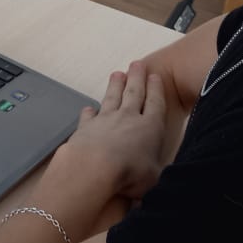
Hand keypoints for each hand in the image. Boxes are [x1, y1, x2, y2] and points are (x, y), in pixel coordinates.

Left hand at [62, 61, 167, 202]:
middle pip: (134, 92)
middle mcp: (128, 118)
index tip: (155, 77)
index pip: (155, 103)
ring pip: (112, 97)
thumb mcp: (154, 178)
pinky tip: (89, 108)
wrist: (94, 168)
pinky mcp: (86, 127)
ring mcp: (105, 120)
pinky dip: (90, 111)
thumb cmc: (129, 174)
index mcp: (150, 127)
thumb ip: (155, 171)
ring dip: (115, 85)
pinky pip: (89, 115)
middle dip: (137, 77)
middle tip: (137, 64)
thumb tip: (155, 173)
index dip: (156, 89)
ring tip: (117, 73)